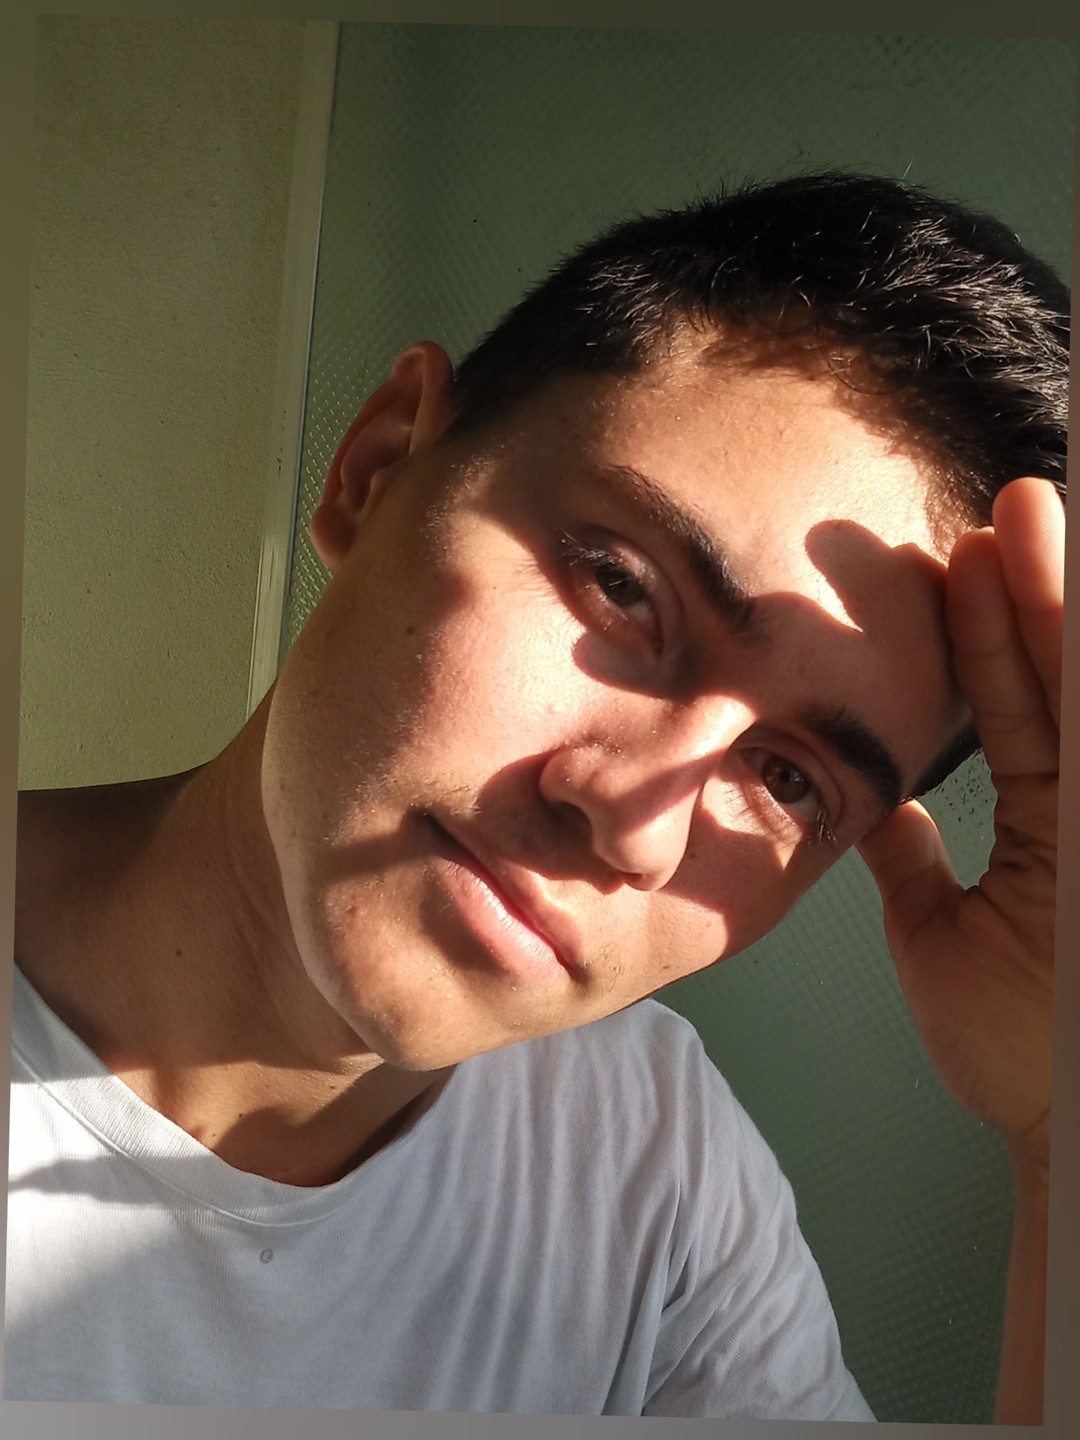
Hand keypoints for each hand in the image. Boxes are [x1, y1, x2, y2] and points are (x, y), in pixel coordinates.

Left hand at [858, 476, 1062, 1168]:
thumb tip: (873, 804)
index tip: (948, 559)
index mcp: (1048, 821)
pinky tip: (1063, 617)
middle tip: (1003, 502)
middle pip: (1062, 677)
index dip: (985, 630)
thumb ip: (915, 862)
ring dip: (1059, 612)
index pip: (1015, 701)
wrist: (1068, 1139)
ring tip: (1029, 523)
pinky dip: (1071, 679)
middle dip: (1033, 589)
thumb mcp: (943, 935)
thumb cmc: (1017, 1054)